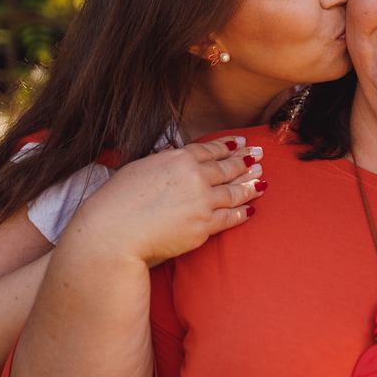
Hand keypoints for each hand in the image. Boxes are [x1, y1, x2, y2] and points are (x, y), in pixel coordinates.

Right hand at [67, 137, 264, 264]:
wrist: (113, 233)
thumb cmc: (117, 201)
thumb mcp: (138, 167)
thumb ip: (161, 160)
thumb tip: (172, 152)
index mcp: (178, 158)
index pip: (210, 150)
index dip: (228, 146)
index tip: (241, 143)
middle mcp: (195, 177)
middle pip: (228, 167)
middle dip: (246, 161)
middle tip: (260, 156)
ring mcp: (202, 202)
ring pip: (234, 192)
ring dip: (250, 185)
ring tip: (263, 180)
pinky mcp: (203, 227)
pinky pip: (229, 218)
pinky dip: (242, 212)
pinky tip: (250, 209)